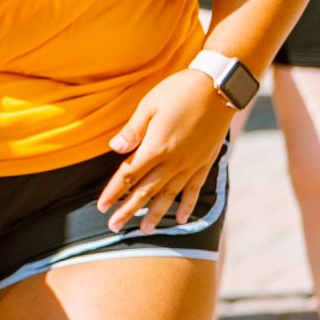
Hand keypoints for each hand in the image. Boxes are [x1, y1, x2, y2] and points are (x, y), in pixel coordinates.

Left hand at [101, 69, 226, 232]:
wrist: (218, 88)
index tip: (101, 206)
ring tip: (144, 231)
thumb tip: (114, 149)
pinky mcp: (205, 163)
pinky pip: (194, 190)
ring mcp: (191, 164)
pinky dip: (187, 206)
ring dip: (155, 214)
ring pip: (169, 196)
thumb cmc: (179, 91)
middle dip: (128, 210)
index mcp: (156, 147)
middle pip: (146, 191)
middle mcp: (173, 161)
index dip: (113, 192)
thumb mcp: (150, 105)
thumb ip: (133, 130)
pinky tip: (181, 219)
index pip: (129, 175)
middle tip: (114, 227)